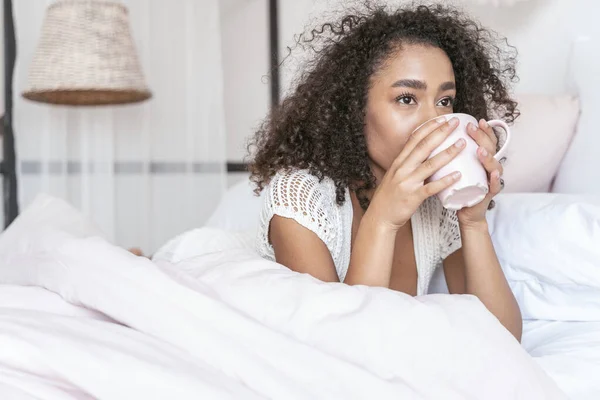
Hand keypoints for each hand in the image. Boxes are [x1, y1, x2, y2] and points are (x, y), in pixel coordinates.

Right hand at [368, 116, 464, 230]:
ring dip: (448, 153)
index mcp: (399, 162)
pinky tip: (458, 175)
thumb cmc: (389, 198)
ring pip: (430, 164)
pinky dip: (445, 181)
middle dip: (441, 132)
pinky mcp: (413, 197)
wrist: (380, 217)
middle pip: (424, 146)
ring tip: (462, 144)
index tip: (442, 118)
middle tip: (455, 123)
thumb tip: (422, 154)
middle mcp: (402, 169)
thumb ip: (407, 165)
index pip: (414, 139)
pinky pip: (432, 187)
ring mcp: (408, 182)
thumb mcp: (395, 175)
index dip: (429, 127)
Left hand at [456, 119, 503, 226]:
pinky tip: (492, 174)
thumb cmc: (457, 186)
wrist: (464, 210)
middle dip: (481, 137)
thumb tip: (433, 135)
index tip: (471, 120)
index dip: (481, 129)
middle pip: (490, 147)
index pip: (484, 139)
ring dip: (488, 157)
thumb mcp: (452, 167)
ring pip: (495, 165)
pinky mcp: (489, 194)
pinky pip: (495, 186)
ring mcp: (490, 179)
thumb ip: (448, 153)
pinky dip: (494, 180)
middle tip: (471, 128)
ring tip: (480, 150)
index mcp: (480, 158)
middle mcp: (489, 166)